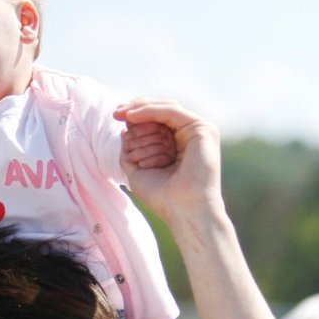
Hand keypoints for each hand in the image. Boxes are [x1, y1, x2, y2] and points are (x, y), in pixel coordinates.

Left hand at [113, 98, 221, 225]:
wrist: (183, 210)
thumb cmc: (162, 197)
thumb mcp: (137, 170)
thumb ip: (130, 150)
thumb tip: (124, 130)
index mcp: (179, 144)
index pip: (157, 121)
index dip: (137, 116)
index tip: (116, 116)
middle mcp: (191, 135)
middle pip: (162, 111)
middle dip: (137, 109)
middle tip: (116, 112)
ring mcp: (199, 131)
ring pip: (166, 109)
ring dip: (140, 109)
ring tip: (121, 114)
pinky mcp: (202, 129)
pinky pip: (171, 112)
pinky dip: (150, 111)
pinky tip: (132, 116)